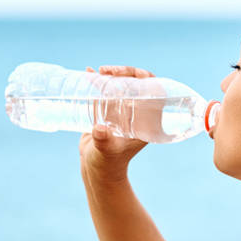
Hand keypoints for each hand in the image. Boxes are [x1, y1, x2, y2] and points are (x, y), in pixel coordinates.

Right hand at [79, 65, 154, 184]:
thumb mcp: (108, 151)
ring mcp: (120, 110)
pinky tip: (88, 72)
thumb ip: (104, 141)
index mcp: (145, 119)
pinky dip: (97, 81)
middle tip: (108, 71)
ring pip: (120, 85)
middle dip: (124, 73)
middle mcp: (135, 112)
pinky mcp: (105, 111)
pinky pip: (104, 91)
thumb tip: (98, 130)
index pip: (153, 91)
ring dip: (110, 75)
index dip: (146, 78)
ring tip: (97, 71)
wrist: (95, 169)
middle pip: (136, 83)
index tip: (132, 74)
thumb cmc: (107, 163)